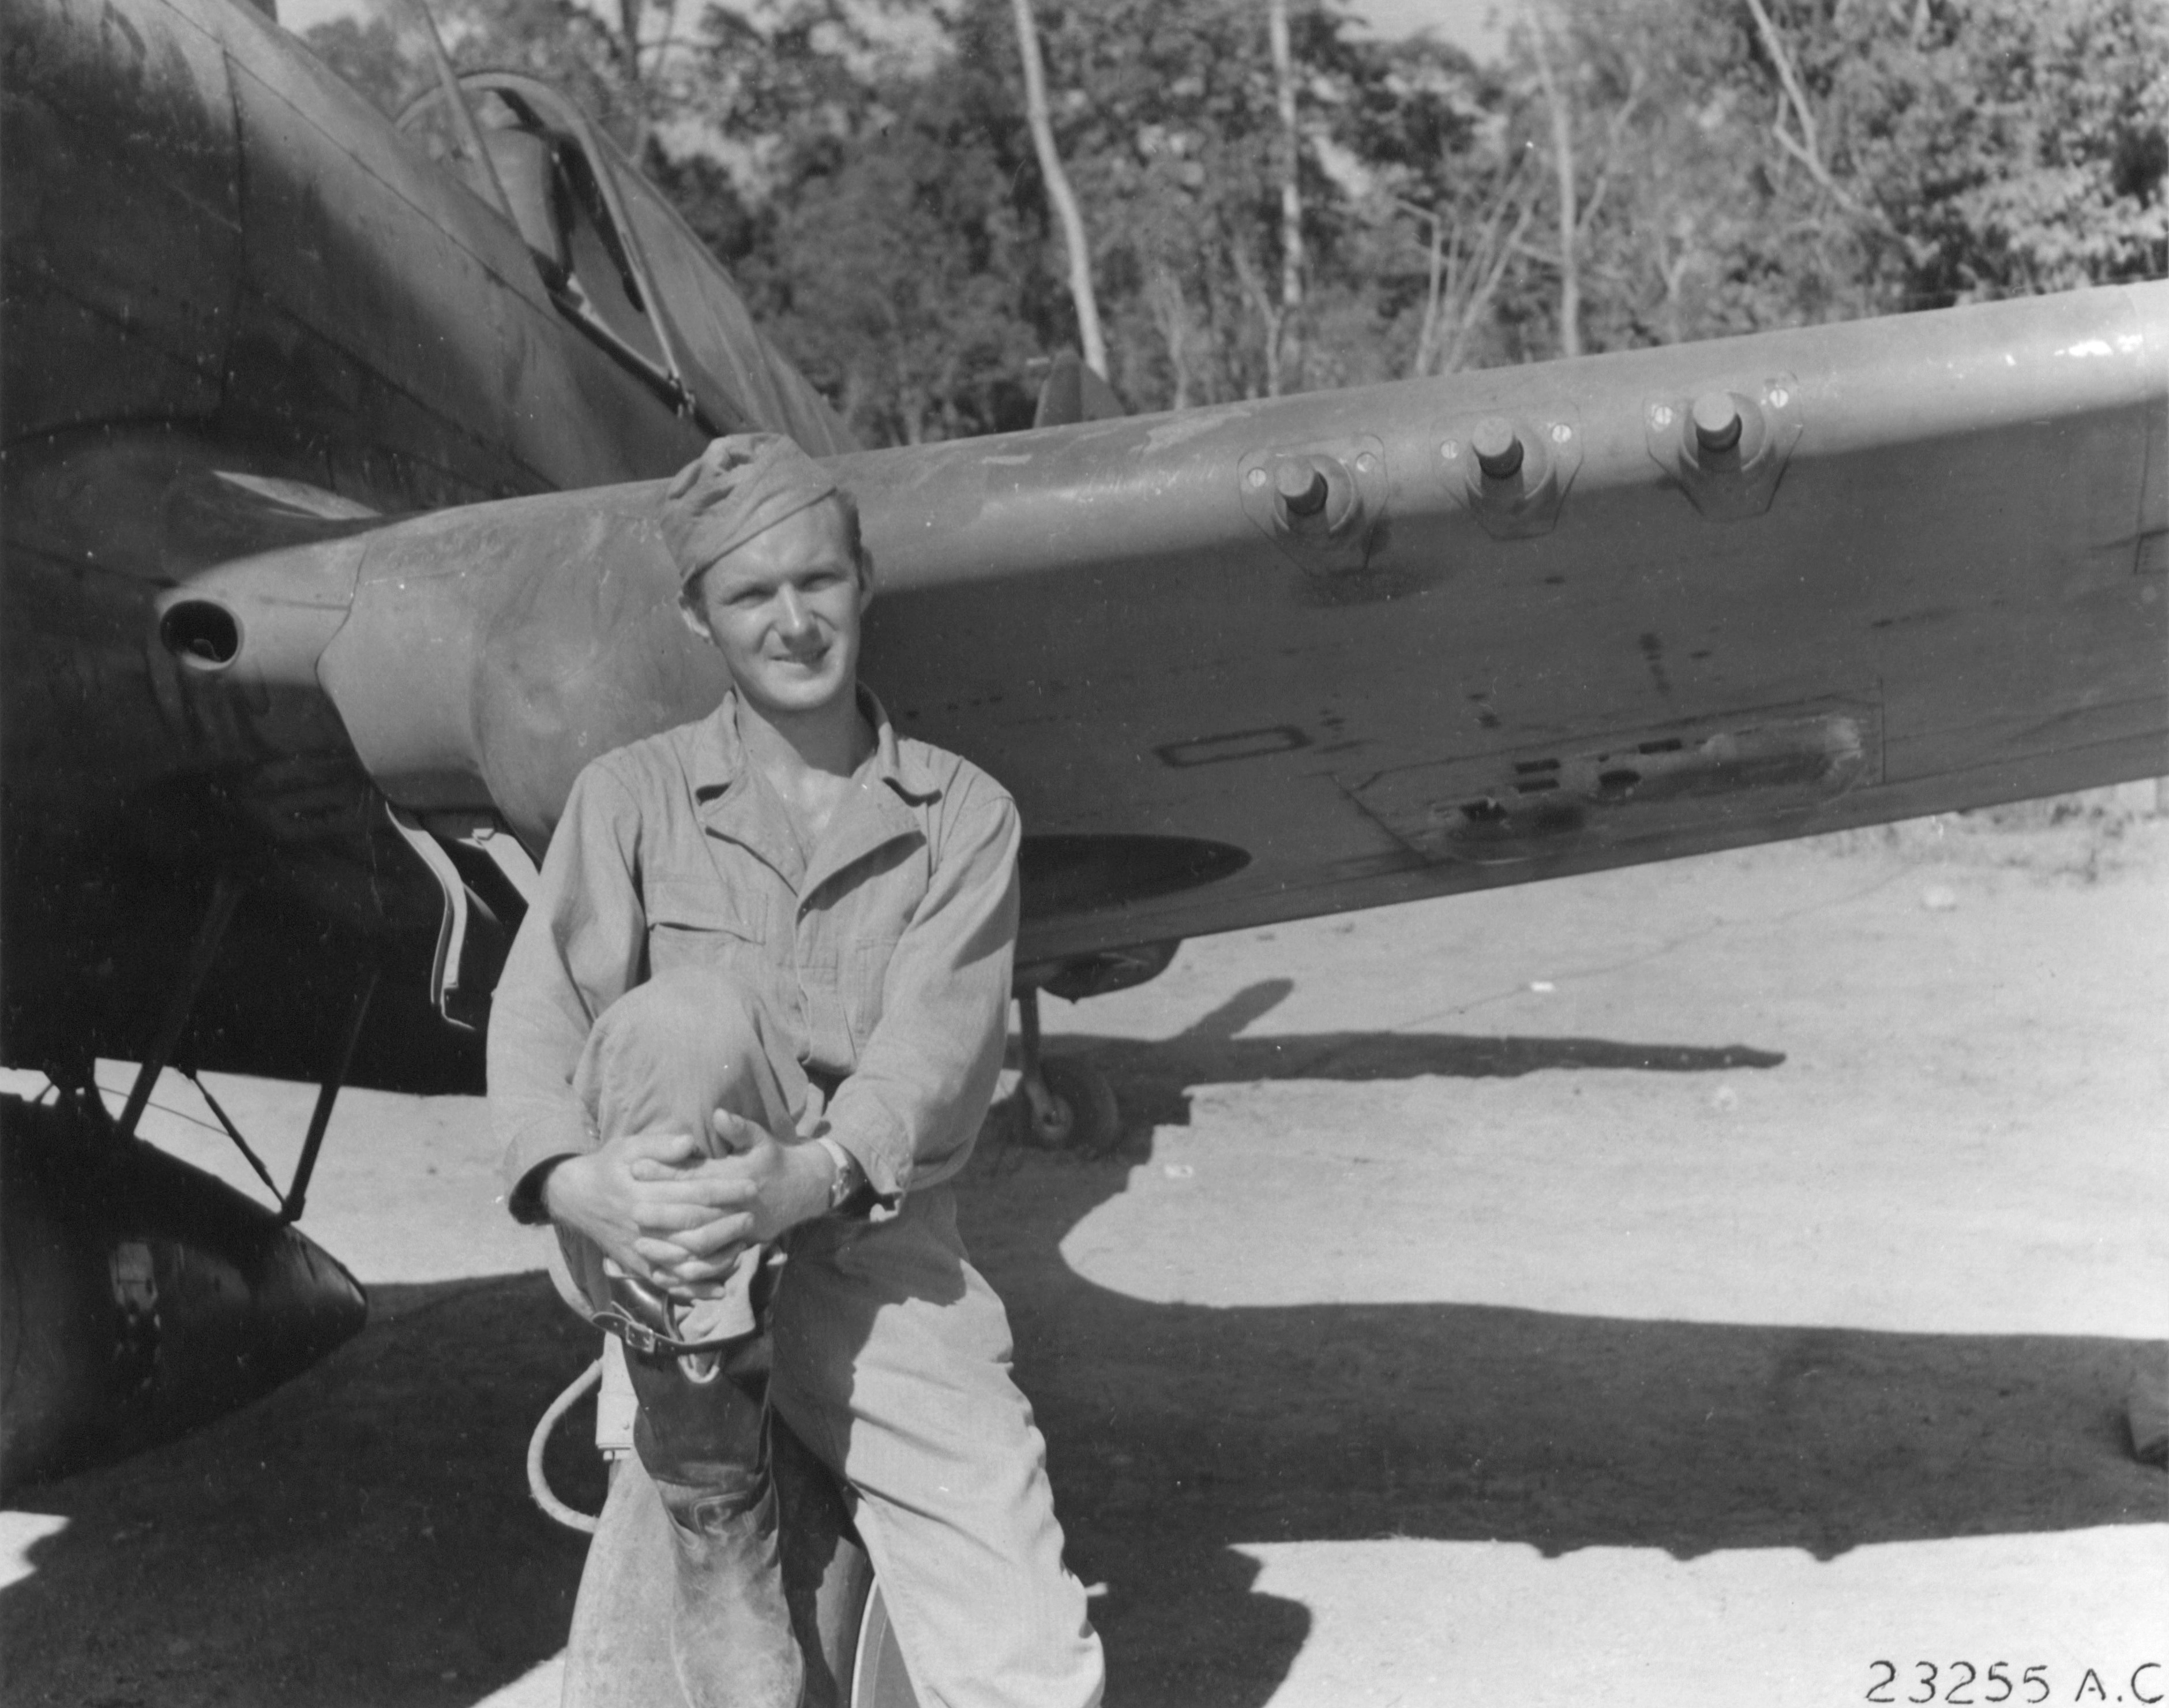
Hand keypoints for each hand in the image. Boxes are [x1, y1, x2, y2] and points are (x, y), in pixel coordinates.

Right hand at [541, 1130, 759, 1296]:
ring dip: (716, 1258)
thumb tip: (690, 1144)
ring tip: (742, 1248)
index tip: (751, 1187)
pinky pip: (667, 1282)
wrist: (574, 1197)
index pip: (693, 1193)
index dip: (725, 1191)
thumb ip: (659, 1145)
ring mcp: (639, 1250)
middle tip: (752, 1218)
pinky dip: (693, 1289)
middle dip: (727, 1225)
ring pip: (684, 1261)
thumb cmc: (608, 1167)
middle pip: (692, 1229)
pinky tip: (718, 1290)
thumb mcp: (628, 1147)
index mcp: (642, 1193)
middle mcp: (641, 1226)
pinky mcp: (636, 1267)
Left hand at [627, 1112, 833, 1290]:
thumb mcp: (761, 1138)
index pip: (695, 1176)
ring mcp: (740, 1228)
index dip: (665, 1172)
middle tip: (631, 1211)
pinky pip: (713, 1261)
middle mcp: (737, 1204)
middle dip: (661, 1213)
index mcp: (738, 1175)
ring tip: (641, 1243)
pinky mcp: (741, 1244)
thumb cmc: (774, 1160)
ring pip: (702, 1242)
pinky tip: (666, 1268)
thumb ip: (739, 1128)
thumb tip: (718, 1115)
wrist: (804, 1191)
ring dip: (671, 1245)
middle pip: (695, 1212)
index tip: (636, 1168)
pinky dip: (690, 1268)